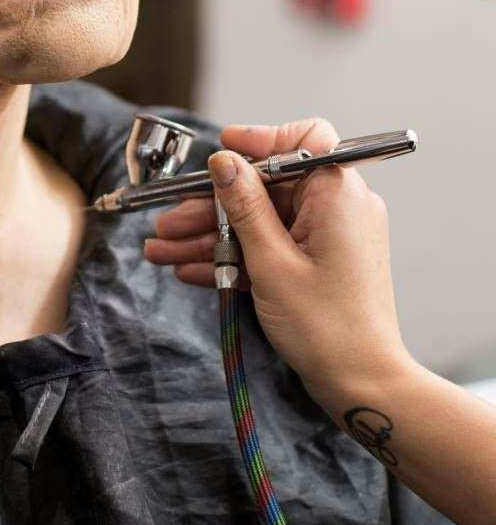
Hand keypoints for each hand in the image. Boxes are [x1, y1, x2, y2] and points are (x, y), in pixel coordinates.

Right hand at [144, 118, 412, 413]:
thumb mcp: (270, 261)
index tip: (222, 151)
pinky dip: (234, 256)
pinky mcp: (318, 262)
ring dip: (211, 235)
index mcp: (338, 195)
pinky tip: (190, 269)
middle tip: (168, 222)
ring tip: (162, 251)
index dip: (261, 139)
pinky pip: (270, 246)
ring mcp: (328, 237)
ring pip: (261, 220)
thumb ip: (244, 206)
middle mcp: (338, 208)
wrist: (361, 386)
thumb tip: (224, 161)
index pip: (305, 139)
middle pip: (268, 186)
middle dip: (212, 206)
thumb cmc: (326, 327)